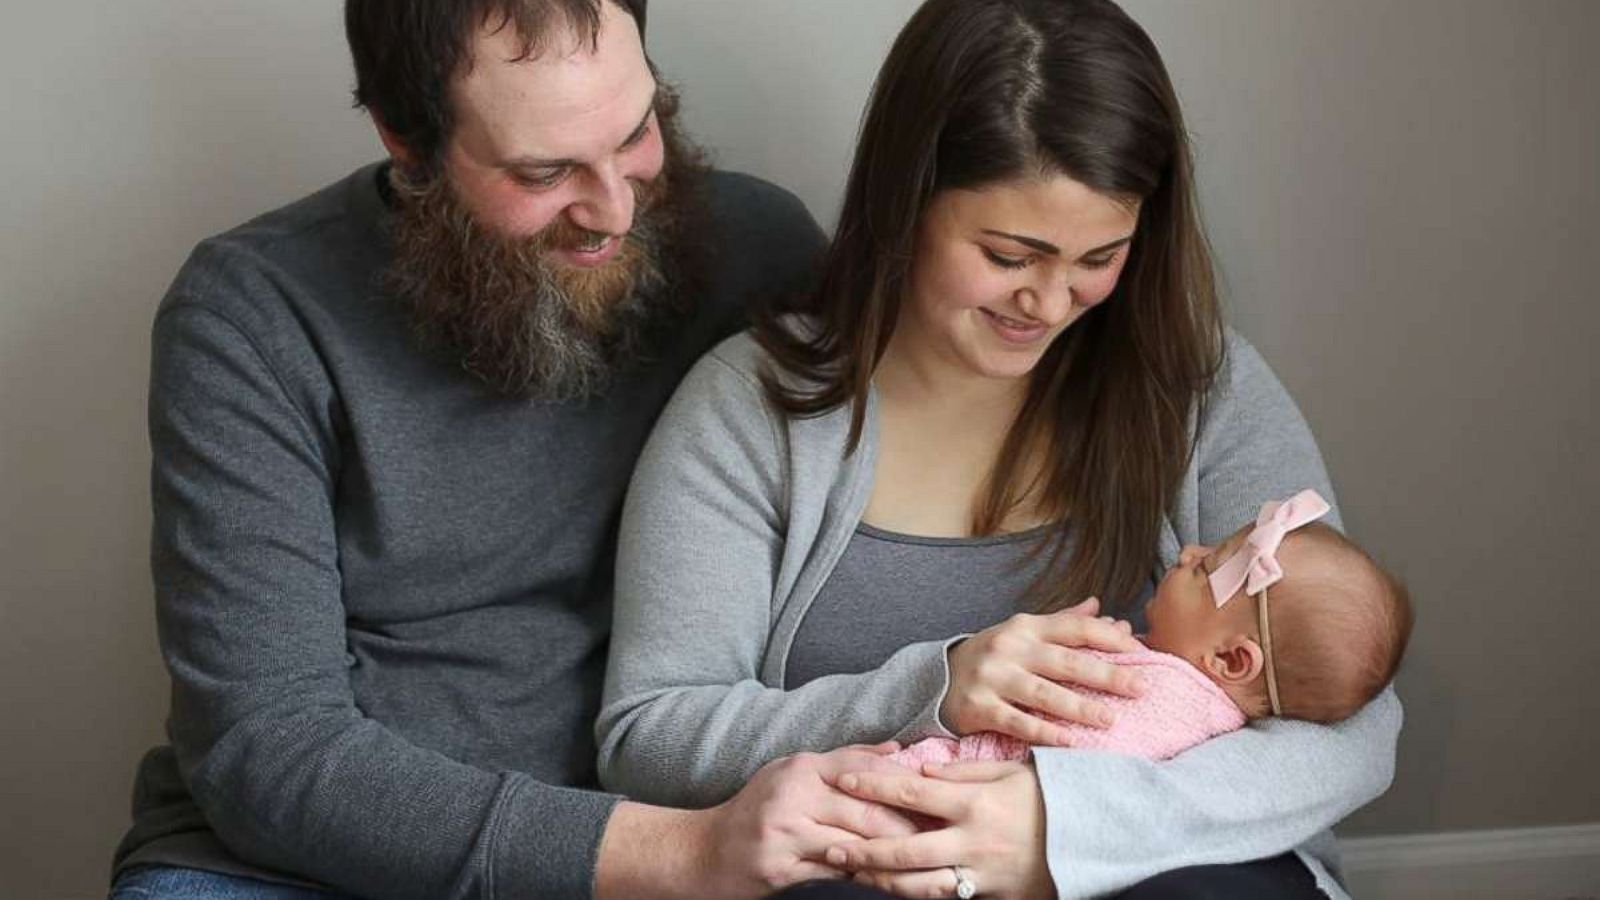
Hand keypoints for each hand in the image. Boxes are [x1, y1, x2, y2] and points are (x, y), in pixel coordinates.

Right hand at [693, 743, 920, 897]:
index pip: (862, 769)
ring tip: (925, 863)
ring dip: (892, 857)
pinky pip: (833, 872)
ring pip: (853, 844)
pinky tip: (886, 880)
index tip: (937, 798)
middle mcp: (792, 794)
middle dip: (908, 827)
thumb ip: (845, 760)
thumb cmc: (758, 810)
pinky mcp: (780, 866)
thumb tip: (895, 748)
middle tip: (943, 838)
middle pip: (865, 811)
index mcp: (801, 767)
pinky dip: (863, 876)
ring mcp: (784, 832)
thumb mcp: (794, 774)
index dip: (902, 785)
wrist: (705, 852)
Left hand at [825, 760, 1053, 899]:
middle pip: (905, 849)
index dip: (873, 786)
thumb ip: (960, 773)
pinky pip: (948, 899)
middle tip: (829, 847)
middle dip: (863, 849)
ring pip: (920, 885)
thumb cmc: (1048, 797)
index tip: (842, 779)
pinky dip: (918, 895)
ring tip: (853, 873)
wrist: (1094, 837)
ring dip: (882, 880)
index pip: (911, 794)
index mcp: (974, 804)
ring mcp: (982, 875)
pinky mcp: (993, 897)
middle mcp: (973, 842)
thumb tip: (919, 773)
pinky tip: (894, 888)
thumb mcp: (1008, 772)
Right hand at [941, 596, 1144, 744]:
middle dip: (1107, 675)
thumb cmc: (992, 656)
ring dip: (1080, 707)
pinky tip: (1070, 742)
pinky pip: (1017, 722)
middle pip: (1066, 662)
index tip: (1141, 652)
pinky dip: (1045, 733)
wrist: (933, 678)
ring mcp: (992, 677)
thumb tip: (1104, 610)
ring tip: (1110, 719)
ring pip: (1044, 694)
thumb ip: (1063, 623)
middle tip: (1141, 688)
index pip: (1075, 628)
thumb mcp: (1023, 633)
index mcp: (1026, 626)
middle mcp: (1010, 648)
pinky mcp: (978, 707)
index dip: (1109, 639)